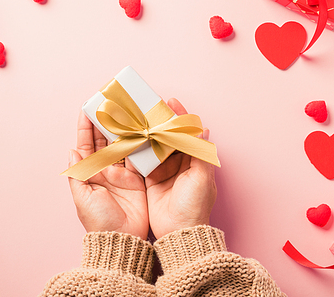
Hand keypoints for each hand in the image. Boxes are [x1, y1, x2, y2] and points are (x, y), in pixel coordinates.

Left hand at [67, 112, 148, 239]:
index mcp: (89, 172)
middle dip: (105, 121)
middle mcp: (104, 169)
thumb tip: (72, 150)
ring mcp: (121, 173)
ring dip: (122, 128)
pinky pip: (137, 156)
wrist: (122, 239)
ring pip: (121, 144)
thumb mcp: (83, 199)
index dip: (86, 126)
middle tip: (109, 102)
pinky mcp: (137, 178)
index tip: (87, 108)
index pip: (86, 144)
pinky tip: (140, 127)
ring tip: (125, 109)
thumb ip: (78, 174)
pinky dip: (138, 142)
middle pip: (104, 140)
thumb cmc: (98, 221)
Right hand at [145, 98, 216, 239]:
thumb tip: (204, 129)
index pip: (186, 132)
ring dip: (146, 131)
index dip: (179, 116)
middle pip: (168, 135)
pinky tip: (128, 136)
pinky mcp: (150, 178)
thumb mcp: (201, 178)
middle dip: (159, 120)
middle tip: (147, 106)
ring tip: (136, 116)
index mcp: (193, 159)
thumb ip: (201, 153)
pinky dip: (137, 148)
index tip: (170, 101)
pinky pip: (143, 159)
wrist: (178, 232)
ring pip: (154, 144)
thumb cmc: (194, 205)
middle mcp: (179, 161)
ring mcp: (164, 169)